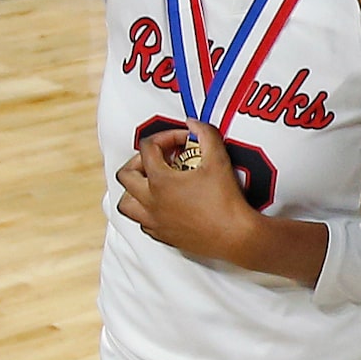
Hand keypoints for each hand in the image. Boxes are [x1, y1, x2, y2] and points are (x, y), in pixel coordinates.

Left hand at [115, 123, 265, 267]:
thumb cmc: (226, 200)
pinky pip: (142, 222)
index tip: (183, 139)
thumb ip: (205, 134)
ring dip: (134, 189)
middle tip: (160, 158)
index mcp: (160, 182)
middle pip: (125, 175)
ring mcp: (154, 221)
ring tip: (152, 183)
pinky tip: (164, 205)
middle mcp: (151, 202)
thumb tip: (192, 123)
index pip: (148, 148)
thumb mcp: (219, 159)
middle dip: (140, 160)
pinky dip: (147, 210)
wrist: (234, 236)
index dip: (165, 137)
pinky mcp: (162, 236)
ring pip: (125, 204)